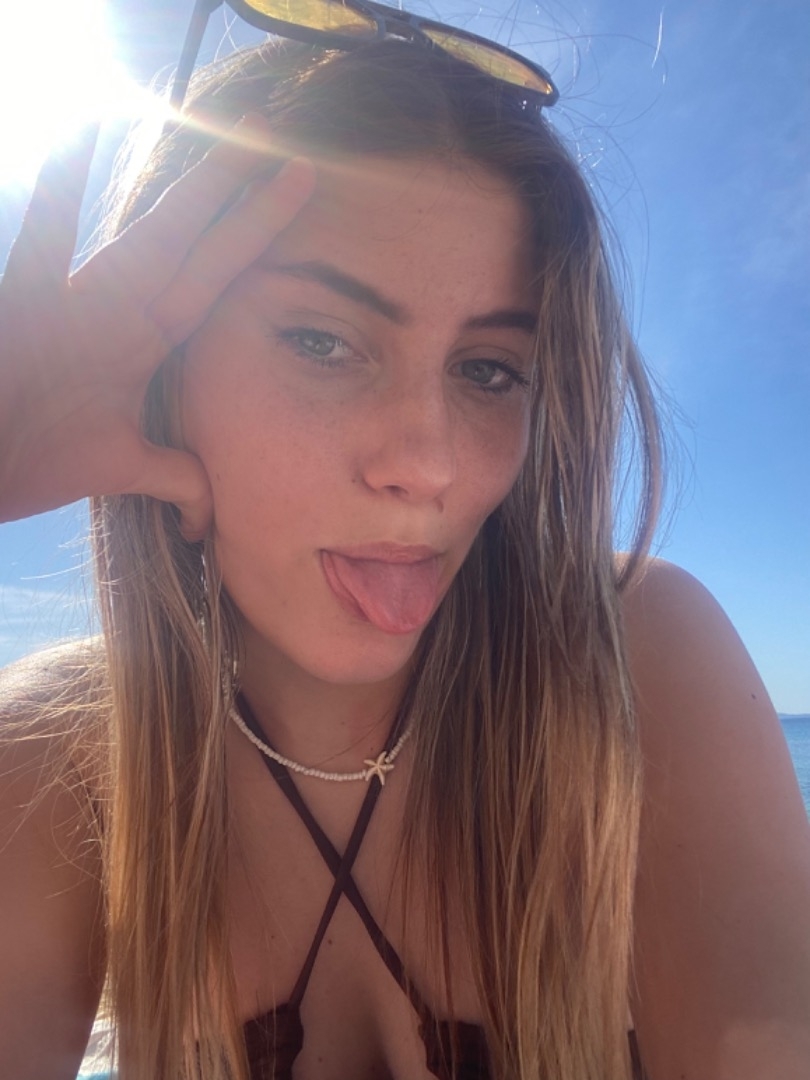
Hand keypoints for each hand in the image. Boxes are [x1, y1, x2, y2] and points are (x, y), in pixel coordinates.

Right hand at [0, 117, 315, 537]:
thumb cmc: (35, 458)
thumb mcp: (121, 467)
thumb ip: (173, 473)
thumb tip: (210, 515)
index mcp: (145, 344)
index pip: (215, 284)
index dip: (255, 244)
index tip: (296, 200)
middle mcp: (120, 311)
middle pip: (197, 250)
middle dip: (244, 207)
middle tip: (295, 155)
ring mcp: (76, 302)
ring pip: (145, 238)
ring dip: (189, 196)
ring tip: (229, 136)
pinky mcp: (24, 303)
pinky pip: (44, 240)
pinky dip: (59, 191)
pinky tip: (81, 133)